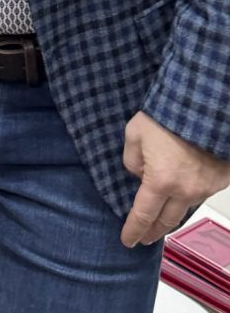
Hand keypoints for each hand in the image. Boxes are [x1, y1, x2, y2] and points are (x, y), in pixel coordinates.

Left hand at [120, 111, 229, 246]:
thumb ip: (132, 159)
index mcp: (161, 181)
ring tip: (161, 222)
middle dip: (152, 231)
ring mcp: (206, 187)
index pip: (143, 214)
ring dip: (171, 216)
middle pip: (166, 220)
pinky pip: (200, 194)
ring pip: (185, 208)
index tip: (127, 241)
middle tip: (143, 239)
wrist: (203, 106)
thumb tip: (139, 175)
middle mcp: (185, 190)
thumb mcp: (134, 134)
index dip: (133, 229)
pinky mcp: (220, 180)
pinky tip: (181, 197)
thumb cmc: (165, 116)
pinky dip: (188, 198)